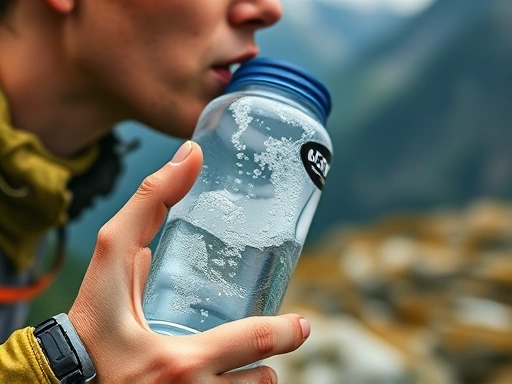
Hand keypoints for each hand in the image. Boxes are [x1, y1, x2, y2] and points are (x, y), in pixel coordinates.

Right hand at [68, 141, 309, 382]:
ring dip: (254, 376)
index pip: (254, 344)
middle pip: (260, 382)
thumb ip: (145, 208)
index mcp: (176, 364)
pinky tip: (223, 377)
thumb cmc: (93, 317)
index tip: (302, 325)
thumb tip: (189, 158)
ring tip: (242, 361)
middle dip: (272, 357)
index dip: (286, 334)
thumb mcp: (110, 261)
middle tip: (281, 337)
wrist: (66, 374)